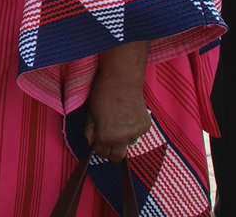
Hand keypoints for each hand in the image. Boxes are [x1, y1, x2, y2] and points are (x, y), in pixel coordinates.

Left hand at [84, 42, 150, 161]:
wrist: (122, 79)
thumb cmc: (103, 93)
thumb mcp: (90, 113)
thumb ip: (89, 131)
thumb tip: (91, 143)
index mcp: (105, 137)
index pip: (102, 154)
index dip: (99, 148)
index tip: (99, 143)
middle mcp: (122, 139)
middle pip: (117, 157)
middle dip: (112, 150)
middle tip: (109, 138)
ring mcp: (136, 133)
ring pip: (128, 144)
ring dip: (123, 138)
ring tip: (119, 120)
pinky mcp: (146, 127)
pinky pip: (138, 134)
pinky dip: (133, 129)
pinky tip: (129, 115)